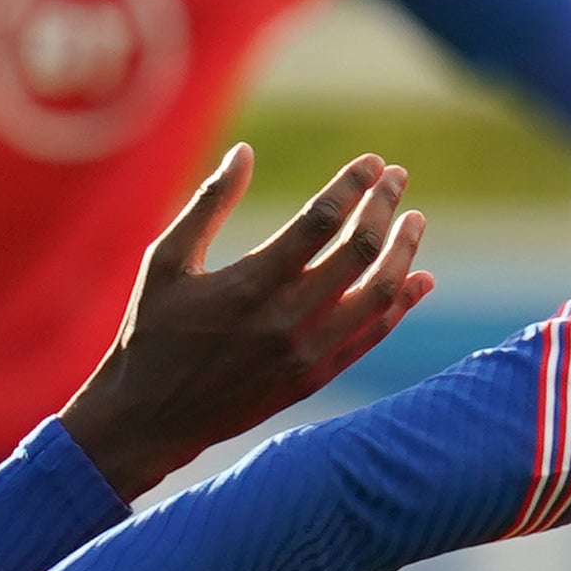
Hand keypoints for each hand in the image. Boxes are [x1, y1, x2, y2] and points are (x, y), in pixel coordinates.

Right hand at [53, 146, 433, 494]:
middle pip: (359, 251)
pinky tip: (418, 279)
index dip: (352, 186)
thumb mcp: (166, 261)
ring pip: (377, 294)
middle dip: (384, 207)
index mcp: (250, 282)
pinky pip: (371, 336)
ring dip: (403, 253)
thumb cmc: (151, 333)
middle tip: (397, 178)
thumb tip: (244, 152)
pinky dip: (400, 305)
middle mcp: (286, 318)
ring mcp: (306, 353)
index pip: (320, 220)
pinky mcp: (315, 378)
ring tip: (415, 220)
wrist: (152, 419)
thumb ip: (209, 203)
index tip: (372, 163)